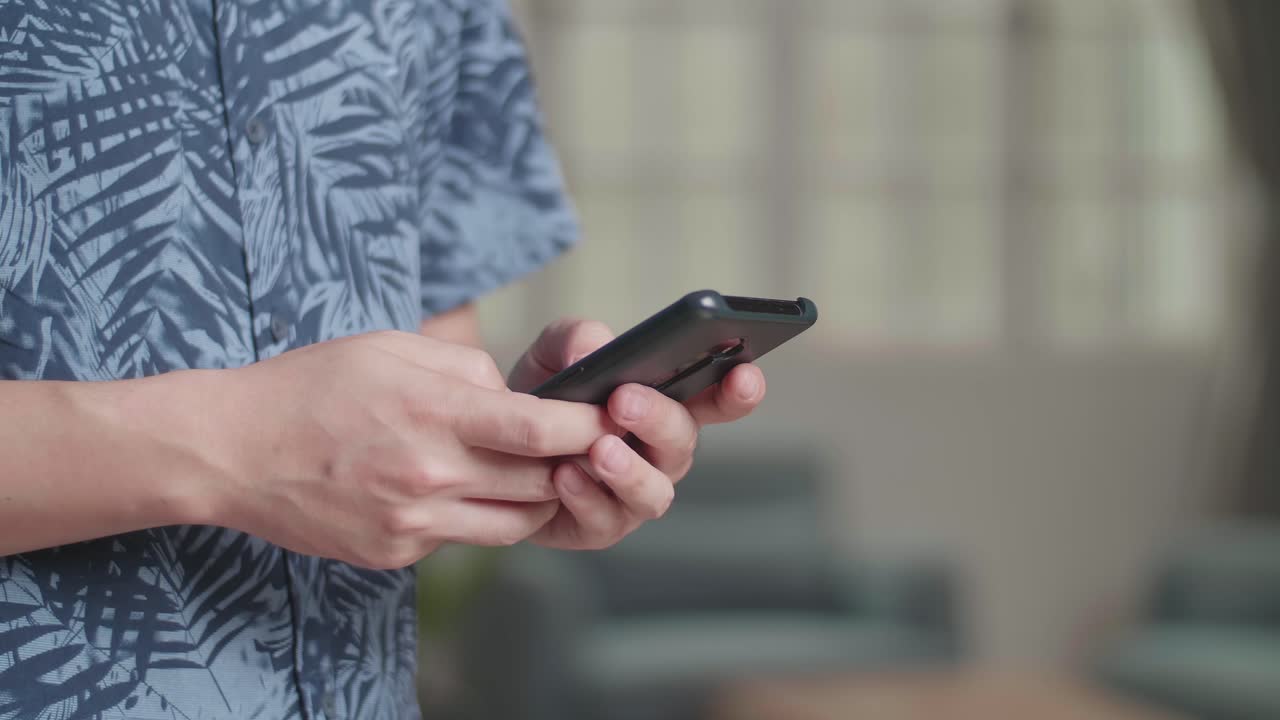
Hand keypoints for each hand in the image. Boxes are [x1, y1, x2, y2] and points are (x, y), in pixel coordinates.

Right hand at [210, 331, 613, 568]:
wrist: (233, 449)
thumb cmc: (310, 386)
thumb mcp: (389, 347)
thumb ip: (463, 369)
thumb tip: (514, 395)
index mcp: (431, 412)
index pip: (537, 430)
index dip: (584, 427)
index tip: (603, 418)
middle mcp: (428, 474)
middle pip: (538, 482)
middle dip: (567, 463)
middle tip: (573, 446)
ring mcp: (411, 521)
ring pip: (513, 523)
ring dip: (532, 497)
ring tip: (522, 469)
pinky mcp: (395, 552)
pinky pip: (462, 537)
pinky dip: (475, 515)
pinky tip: (454, 487)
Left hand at [507, 319, 765, 549]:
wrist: (495, 446)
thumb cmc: (542, 396)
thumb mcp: (555, 353)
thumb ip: (577, 338)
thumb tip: (594, 350)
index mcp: (666, 406)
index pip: (717, 400)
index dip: (738, 391)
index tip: (744, 374)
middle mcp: (660, 455)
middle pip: (683, 442)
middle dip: (659, 419)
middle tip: (624, 400)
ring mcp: (633, 495)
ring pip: (654, 493)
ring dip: (629, 471)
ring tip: (598, 449)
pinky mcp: (599, 526)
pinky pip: (605, 519)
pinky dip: (586, 497)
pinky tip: (563, 475)